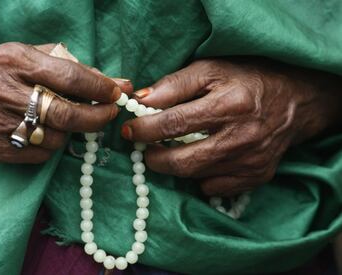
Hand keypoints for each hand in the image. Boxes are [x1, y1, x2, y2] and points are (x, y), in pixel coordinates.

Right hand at [0, 42, 131, 162]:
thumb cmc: (7, 73)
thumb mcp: (35, 57)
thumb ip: (78, 69)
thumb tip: (121, 85)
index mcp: (15, 61)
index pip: (69, 77)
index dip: (99, 88)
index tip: (116, 94)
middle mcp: (2, 91)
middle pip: (65, 113)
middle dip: (96, 117)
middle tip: (109, 114)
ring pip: (55, 138)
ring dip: (70, 132)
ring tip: (66, 121)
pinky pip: (39, 155)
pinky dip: (51, 146)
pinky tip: (45, 132)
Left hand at [121, 59, 340, 195]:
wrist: (294, 101)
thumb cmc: (248, 80)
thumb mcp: (211, 70)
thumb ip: (174, 85)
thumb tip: (141, 101)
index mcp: (229, 105)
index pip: (174, 124)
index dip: (145, 130)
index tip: (129, 131)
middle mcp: (242, 138)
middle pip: (183, 162)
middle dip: (155, 159)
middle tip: (145, 149)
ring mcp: (250, 162)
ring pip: (195, 176)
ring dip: (175, 165)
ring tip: (170, 150)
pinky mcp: (256, 176)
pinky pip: (214, 187)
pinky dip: (200, 176)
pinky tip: (201, 158)